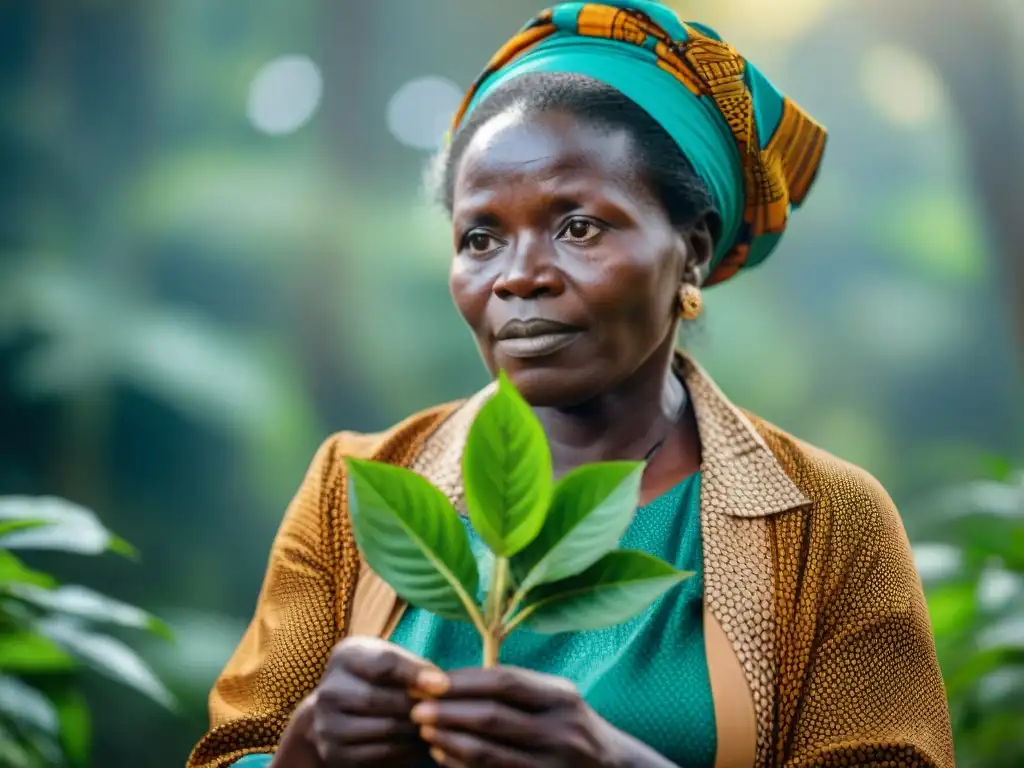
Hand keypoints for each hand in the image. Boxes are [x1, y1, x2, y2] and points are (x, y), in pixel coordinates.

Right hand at [300, 636, 449, 766]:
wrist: (340, 709)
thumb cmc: (376, 676)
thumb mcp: (388, 658)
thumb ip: (412, 665)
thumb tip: (441, 684)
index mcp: (345, 657)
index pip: (382, 663)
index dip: (414, 673)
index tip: (442, 684)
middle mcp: (330, 690)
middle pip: (379, 698)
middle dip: (416, 705)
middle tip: (443, 710)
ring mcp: (328, 725)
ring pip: (383, 728)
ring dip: (415, 729)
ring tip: (436, 726)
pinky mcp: (334, 753)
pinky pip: (380, 754)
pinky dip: (407, 750)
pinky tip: (421, 743)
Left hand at [410, 665, 648, 767]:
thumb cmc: (571, 727)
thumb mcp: (557, 698)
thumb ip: (518, 687)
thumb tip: (453, 679)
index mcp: (561, 696)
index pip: (504, 681)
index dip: (463, 680)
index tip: (430, 681)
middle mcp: (561, 729)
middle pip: (492, 716)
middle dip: (448, 711)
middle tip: (416, 708)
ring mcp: (553, 764)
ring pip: (488, 752)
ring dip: (449, 740)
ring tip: (424, 731)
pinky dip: (461, 765)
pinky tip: (442, 755)